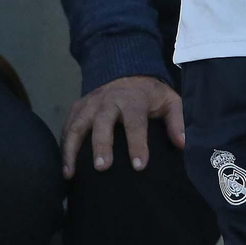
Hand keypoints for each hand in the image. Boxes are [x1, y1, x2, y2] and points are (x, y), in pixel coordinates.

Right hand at [60, 75, 184, 178]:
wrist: (125, 71)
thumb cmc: (149, 94)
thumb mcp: (169, 101)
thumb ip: (177, 121)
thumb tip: (182, 144)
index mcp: (132, 99)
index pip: (135, 122)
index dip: (137, 143)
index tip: (139, 165)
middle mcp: (108, 100)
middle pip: (102, 122)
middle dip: (101, 144)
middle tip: (102, 168)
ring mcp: (90, 104)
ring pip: (77, 124)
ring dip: (72, 149)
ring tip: (70, 173)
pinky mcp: (78, 108)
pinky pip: (67, 126)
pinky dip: (63, 146)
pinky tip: (64, 167)